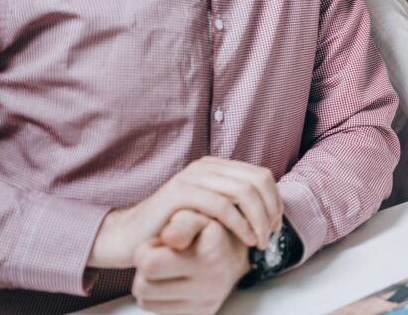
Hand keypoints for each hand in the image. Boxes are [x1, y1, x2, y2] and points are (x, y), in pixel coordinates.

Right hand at [89, 157, 282, 267]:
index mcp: (216, 167)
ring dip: (259, 219)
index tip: (276, 225)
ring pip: (243, 192)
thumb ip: (235, 202)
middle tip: (271, 235)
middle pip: (256, 182)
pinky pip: (222, 206)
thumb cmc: (176, 227)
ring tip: (261, 241)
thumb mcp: (210, 210)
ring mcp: (192, 177)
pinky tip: (246, 240)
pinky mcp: (179, 194)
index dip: (275, 200)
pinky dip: (240, 224)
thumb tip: (271, 210)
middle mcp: (205, 167)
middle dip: (270, 210)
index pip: (260, 175)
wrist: (131, 236)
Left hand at [132, 217, 248, 314]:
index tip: (163, 241)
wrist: (234, 256)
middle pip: (142, 284)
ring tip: (166, 267)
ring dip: (149, 282)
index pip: (150, 263)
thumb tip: (170, 237)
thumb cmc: (207, 233)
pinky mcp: (200, 314)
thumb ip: (182, 221)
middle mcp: (212, 280)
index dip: (146, 249)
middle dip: (145, 265)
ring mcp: (205, 301)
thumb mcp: (199, 216)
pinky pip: (157, 310)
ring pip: (145, 298)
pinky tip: (172, 282)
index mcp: (211, 251)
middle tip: (159, 253)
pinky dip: (158, 296)